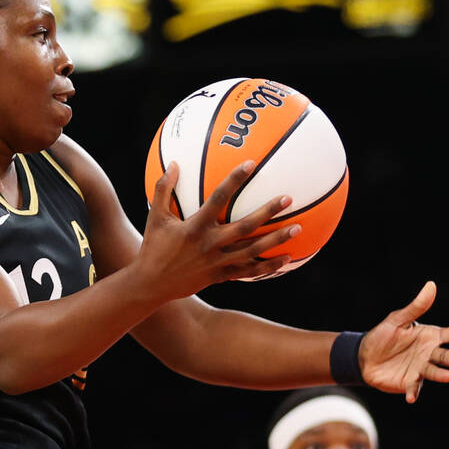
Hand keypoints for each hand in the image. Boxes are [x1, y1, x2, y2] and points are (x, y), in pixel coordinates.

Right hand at [136, 161, 298, 301]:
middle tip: (287, 198)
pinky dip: (268, 267)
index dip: (234, 180)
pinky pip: (248, 272)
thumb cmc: (153, 248)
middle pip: (244, 227)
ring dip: (276, 240)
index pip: (218, 198)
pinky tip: (286, 260)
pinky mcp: (220, 276)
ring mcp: (217, 262)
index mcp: (195, 227)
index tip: (251, 164)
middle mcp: (209, 244)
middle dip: (267, 212)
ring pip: (252, 251)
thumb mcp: (155, 218)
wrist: (151, 285)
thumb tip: (173, 163)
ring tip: (298, 228)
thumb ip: (163, 189)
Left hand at [358, 281, 448, 402]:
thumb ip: (415, 307)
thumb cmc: (382, 336)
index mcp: (433, 336)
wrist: (364, 357)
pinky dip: (414, 392)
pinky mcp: (410, 382)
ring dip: (441, 375)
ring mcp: (421, 369)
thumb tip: (431, 285)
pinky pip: (415, 387)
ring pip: (435, 372)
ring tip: (448, 377)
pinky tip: (411, 398)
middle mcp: (431, 354)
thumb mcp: (397, 319)